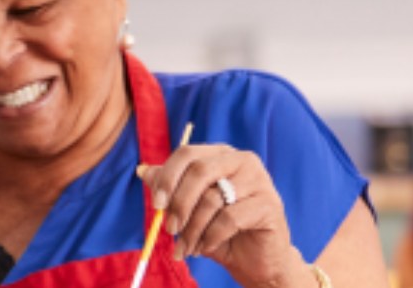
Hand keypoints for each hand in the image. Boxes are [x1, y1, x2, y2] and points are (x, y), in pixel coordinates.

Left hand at [140, 145, 314, 287]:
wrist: (254, 259)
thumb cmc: (218, 229)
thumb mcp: (189, 208)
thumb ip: (169, 188)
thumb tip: (143, 171)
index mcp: (220, 154)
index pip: (187, 153)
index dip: (168, 177)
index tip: (156, 204)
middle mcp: (242, 160)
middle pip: (199, 171)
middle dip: (179, 203)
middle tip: (169, 229)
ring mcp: (260, 180)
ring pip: (212, 198)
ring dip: (193, 228)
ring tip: (186, 246)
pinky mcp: (270, 204)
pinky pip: (229, 219)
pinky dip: (211, 236)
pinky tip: (206, 246)